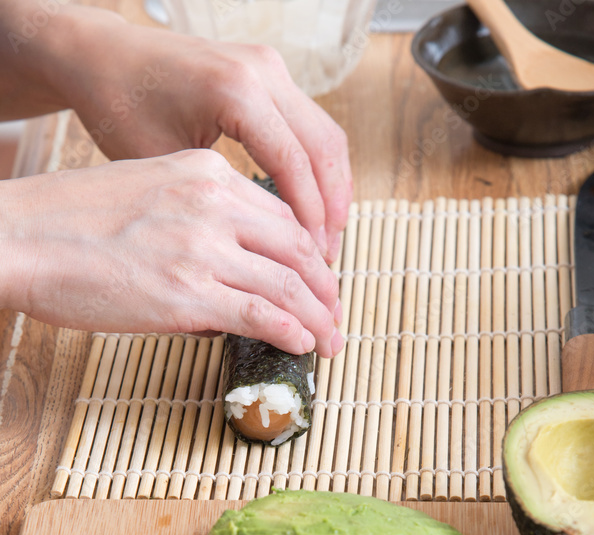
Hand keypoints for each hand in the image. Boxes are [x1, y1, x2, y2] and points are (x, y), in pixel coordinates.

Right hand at [0, 150, 342, 355]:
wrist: (21, 238)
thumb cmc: (70, 223)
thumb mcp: (147, 192)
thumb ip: (195, 218)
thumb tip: (226, 267)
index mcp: (204, 173)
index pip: (281, 215)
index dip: (310, 253)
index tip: (318, 279)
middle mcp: (213, 204)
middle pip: (298, 248)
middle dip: (326, 287)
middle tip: (336, 313)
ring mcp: (203, 250)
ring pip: (288, 284)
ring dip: (320, 317)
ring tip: (332, 340)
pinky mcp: (189, 295)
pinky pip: (262, 314)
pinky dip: (292, 330)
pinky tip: (304, 344)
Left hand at [32, 6, 351, 262]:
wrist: (105, 58)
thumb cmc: (121, 108)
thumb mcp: (163, 167)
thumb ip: (214, 208)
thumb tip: (254, 254)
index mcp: (236, 91)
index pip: (296, 164)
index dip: (311, 220)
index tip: (315, 263)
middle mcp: (262, 72)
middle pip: (325, 148)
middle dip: (332, 210)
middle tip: (328, 260)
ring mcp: (269, 68)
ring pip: (327, 137)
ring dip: (332, 191)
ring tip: (325, 241)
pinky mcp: (268, 75)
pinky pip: (310, 127)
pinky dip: (317, 171)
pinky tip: (311, 210)